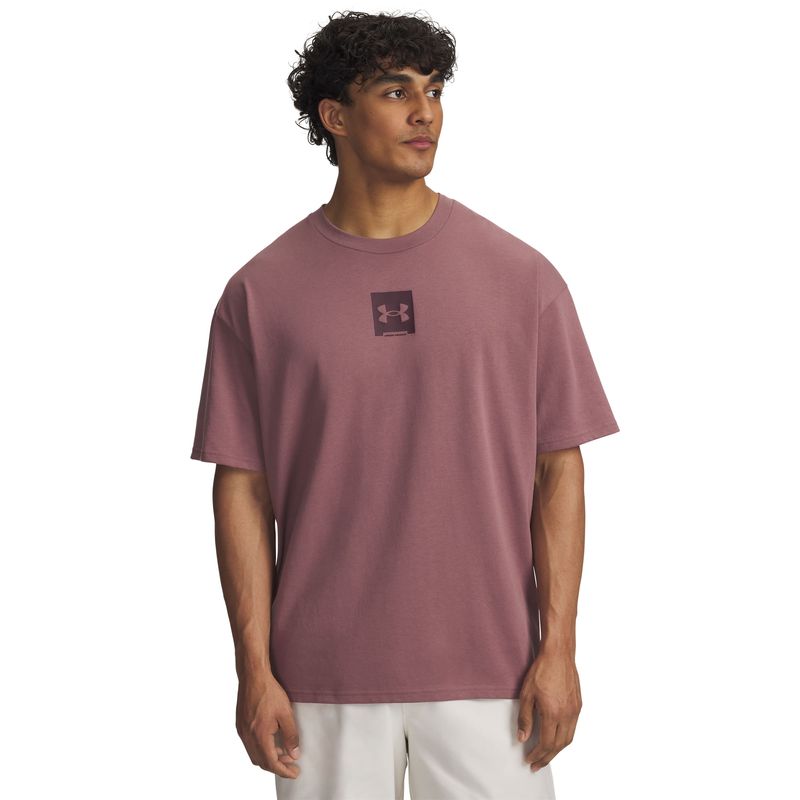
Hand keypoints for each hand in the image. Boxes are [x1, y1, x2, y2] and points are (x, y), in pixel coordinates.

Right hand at [236, 672, 301, 778]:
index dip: (284, 770)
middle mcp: (248, 737)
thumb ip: (291, 735)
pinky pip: (250, 745)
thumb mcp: (286, 714)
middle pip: (261, 762)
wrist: (253, 677)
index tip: (295, 773)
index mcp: (259, 736)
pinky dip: (261, 748)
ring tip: (284, 751)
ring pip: (255, 754)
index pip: (271, 763)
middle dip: (277, 765)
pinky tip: (272, 741)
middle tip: (292, 763)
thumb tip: (294, 754)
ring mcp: (242, 731)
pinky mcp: (240, 725)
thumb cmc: (269, 692)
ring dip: (269, 757)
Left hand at [516, 651, 581, 771]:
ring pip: (568, 739)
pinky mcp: (578, 705)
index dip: (537, 755)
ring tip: (546, 755)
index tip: (528, 760)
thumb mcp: (526, 694)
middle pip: (558, 746)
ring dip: (557, 750)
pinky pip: (573, 728)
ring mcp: (575, 711)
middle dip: (546, 758)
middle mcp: (566, 715)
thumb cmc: (541, 671)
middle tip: (536, 764)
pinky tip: (556, 738)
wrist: (559, 654)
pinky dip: (564, 738)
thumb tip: (522, 738)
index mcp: (552, 713)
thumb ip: (525, 718)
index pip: (545, 743)